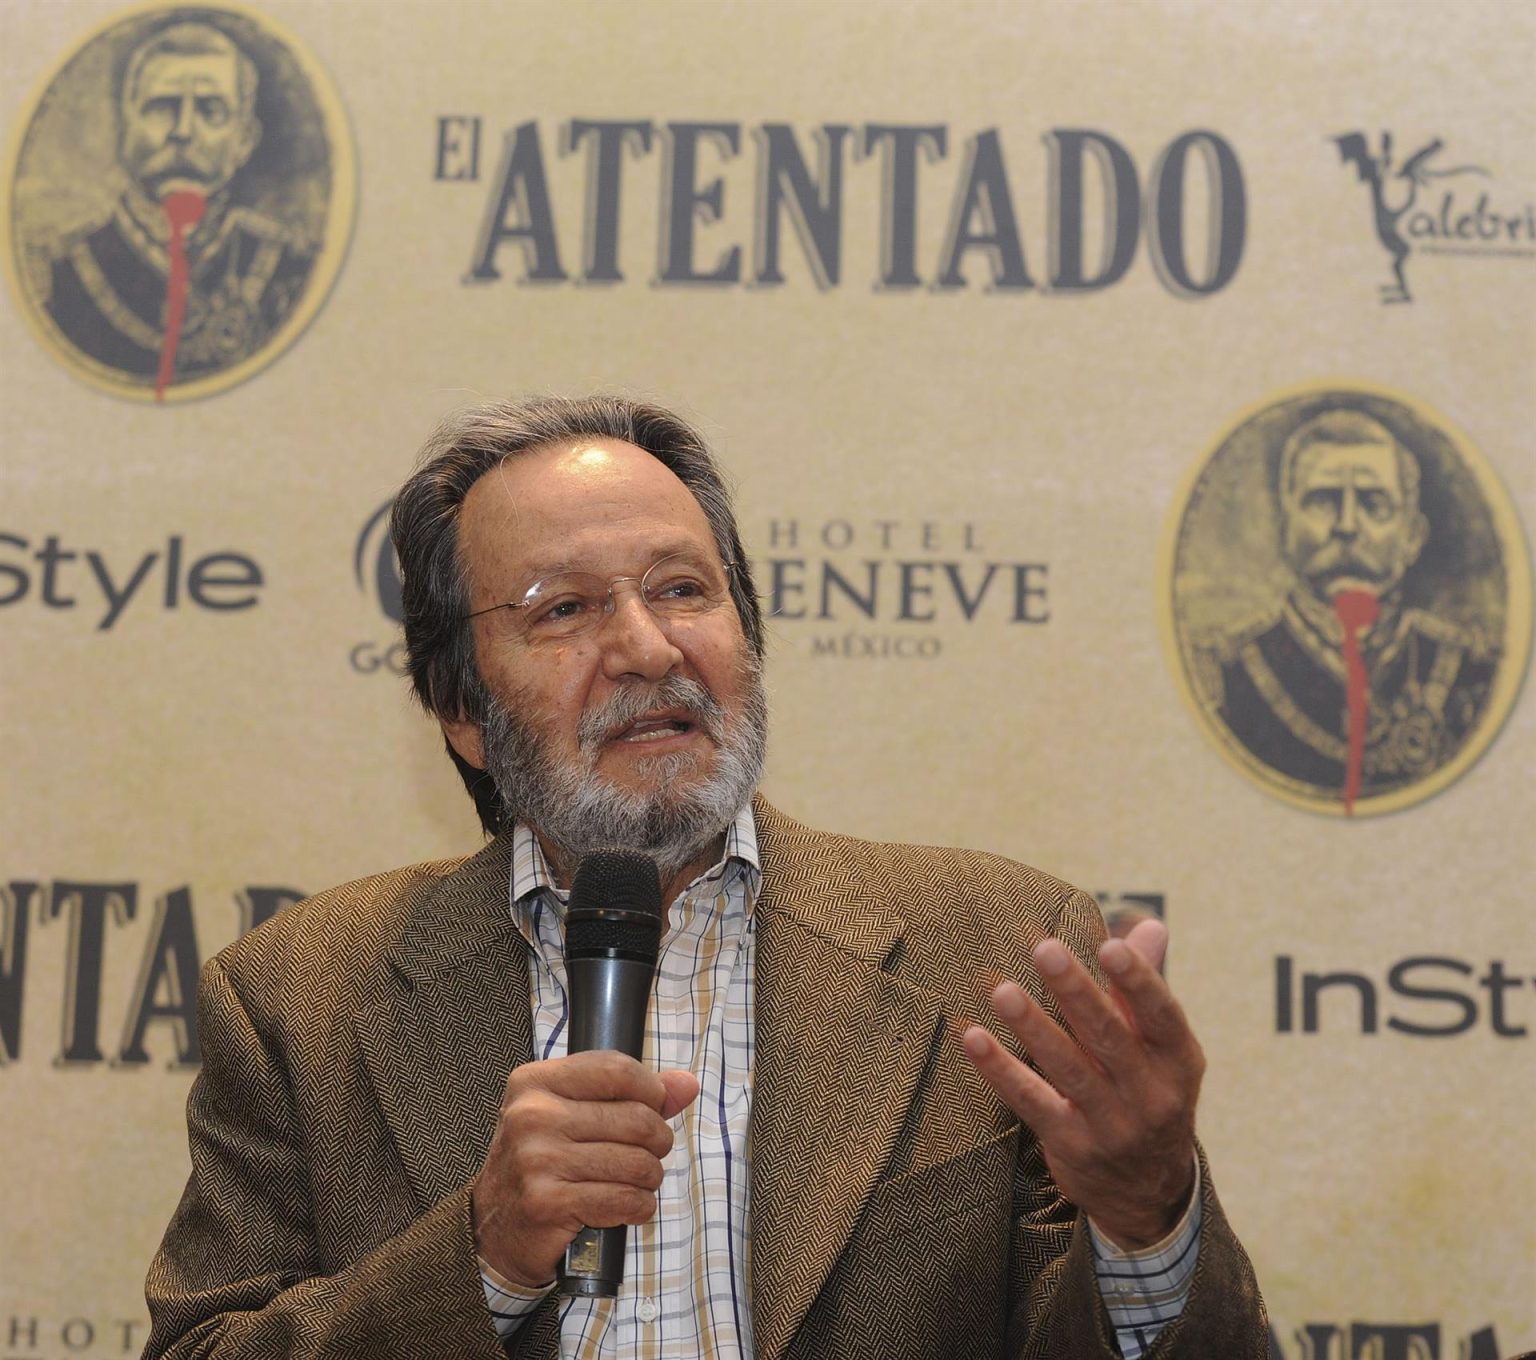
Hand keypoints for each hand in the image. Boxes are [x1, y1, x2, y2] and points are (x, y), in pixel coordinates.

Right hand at [471, 1050, 700, 1286]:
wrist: (493, 1231)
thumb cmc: (542, 1164)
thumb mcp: (574, 1115)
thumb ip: (632, 1095)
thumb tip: (686, 1084)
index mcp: (536, 1082)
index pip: (617, 1070)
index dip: (651, 1091)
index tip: (653, 1109)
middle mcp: (532, 1115)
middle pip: (636, 1119)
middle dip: (658, 1142)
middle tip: (649, 1154)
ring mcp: (537, 1159)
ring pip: (637, 1163)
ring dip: (650, 1179)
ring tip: (636, 1182)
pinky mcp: (547, 1203)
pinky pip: (624, 1200)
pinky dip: (639, 1206)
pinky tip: (627, 1206)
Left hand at [960, 918, 1202, 1249]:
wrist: (1149, 1192)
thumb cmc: (1150, 1092)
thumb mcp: (1163, 1048)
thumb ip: (1146, 986)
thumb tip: (1149, 925)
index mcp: (1178, 1061)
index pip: (1162, 1016)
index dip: (1138, 981)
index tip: (1110, 945)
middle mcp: (1151, 1095)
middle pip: (1109, 1037)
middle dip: (1076, 992)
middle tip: (1046, 950)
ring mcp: (1111, 1125)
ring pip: (1068, 1069)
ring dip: (1033, 1027)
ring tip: (1002, 991)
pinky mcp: (1071, 1145)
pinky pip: (1031, 1101)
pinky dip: (1001, 1070)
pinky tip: (973, 1037)